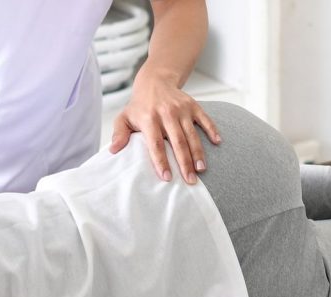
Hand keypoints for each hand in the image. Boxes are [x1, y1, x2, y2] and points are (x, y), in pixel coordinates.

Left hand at [110, 64, 220, 183]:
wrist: (155, 82)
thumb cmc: (139, 106)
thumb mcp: (124, 118)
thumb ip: (119, 134)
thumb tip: (113, 151)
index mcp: (149, 119)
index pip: (156, 144)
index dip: (161, 161)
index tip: (167, 178)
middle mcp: (166, 113)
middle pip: (177, 142)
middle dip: (184, 163)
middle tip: (190, 180)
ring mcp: (181, 109)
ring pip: (192, 134)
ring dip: (198, 153)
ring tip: (201, 169)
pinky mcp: (193, 105)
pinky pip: (205, 119)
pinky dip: (212, 130)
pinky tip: (217, 143)